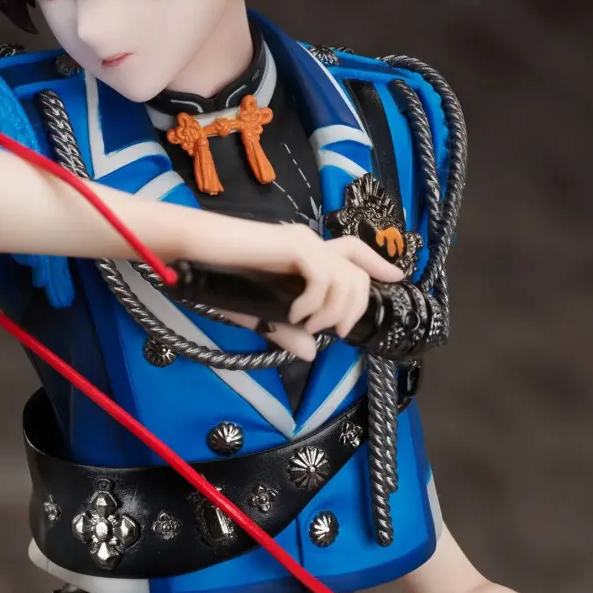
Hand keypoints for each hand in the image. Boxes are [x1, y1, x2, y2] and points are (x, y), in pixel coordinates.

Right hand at [231, 227, 401, 357]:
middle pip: (358, 275)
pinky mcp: (293, 244)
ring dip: (332, 312)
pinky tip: (294, 313)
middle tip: (332, 331)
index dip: (379, 264)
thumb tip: (311, 353)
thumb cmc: (218, 275)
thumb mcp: (259, 313)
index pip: (353, 250)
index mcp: (305, 251)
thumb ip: (285, 330)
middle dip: (353, 310)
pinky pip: (323, 278)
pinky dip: (313, 304)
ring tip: (307, 325)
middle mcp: (310, 241)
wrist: (193, 250)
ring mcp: (303, 240)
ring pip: (347, 280)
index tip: (399, 279)